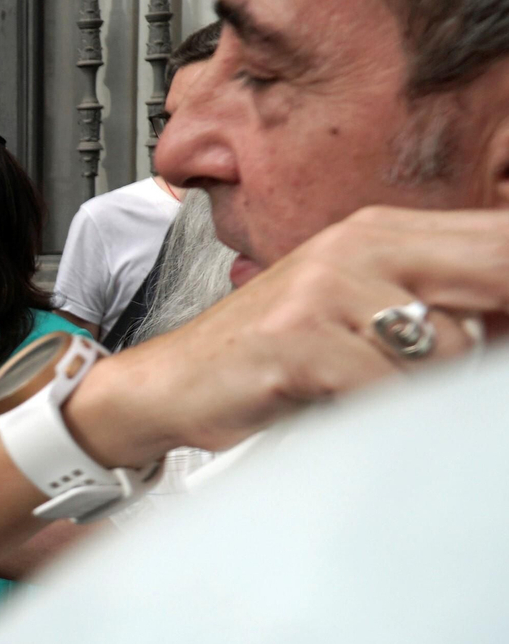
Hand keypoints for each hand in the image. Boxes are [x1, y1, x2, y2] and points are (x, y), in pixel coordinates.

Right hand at [67, 206, 508, 467]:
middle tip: (430, 363)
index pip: (500, 239)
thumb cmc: (266, 358)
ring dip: (422, 387)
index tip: (502, 323)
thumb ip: (437, 307)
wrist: (169, 384)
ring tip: (366, 392)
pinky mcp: (299, 338)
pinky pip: (389, 387)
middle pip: (495, 272)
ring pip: (450, 346)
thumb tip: (505, 325)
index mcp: (379, 231)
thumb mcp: (356, 315)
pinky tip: (338, 406)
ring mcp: (325, 288)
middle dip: (487, 336)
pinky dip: (376, 412)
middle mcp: (357, 245)